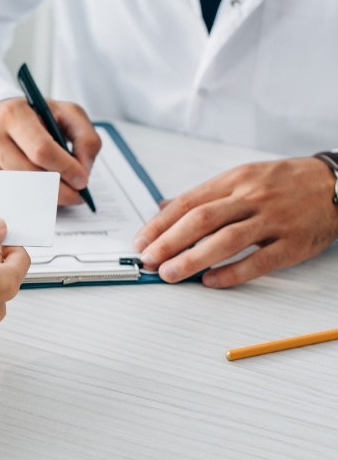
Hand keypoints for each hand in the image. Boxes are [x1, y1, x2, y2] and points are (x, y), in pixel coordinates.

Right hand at [0, 97, 101, 206]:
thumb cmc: (32, 116)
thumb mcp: (65, 113)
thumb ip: (85, 138)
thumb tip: (83, 172)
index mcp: (13, 114)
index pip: (42, 150)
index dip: (65, 169)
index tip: (82, 181)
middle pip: (30, 175)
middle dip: (59, 190)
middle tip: (76, 195)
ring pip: (18, 190)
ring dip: (43, 197)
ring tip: (58, 190)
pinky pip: (5, 197)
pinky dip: (24, 198)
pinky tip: (32, 187)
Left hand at [133, 158, 337, 287]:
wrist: (335, 184)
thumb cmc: (283, 183)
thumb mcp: (241, 177)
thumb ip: (203, 195)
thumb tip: (164, 207)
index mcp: (233, 181)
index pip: (187, 203)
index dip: (159, 224)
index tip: (141, 242)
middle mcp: (250, 198)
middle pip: (201, 220)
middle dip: (169, 242)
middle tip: (148, 260)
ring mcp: (273, 220)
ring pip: (227, 240)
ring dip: (193, 259)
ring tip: (170, 273)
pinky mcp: (293, 243)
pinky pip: (259, 261)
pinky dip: (232, 273)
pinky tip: (211, 281)